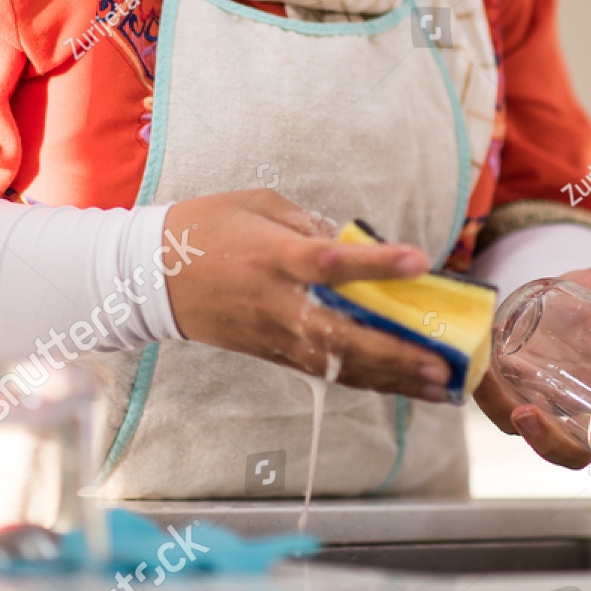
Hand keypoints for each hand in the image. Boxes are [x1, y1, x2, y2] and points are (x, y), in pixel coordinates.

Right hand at [162, 189, 453, 401]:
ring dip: (391, 377)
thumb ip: (310, 224)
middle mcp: (277, 303)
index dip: (375, 263)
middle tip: (441, 359)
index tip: (418, 260)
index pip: (330, 262)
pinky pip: (325, 371)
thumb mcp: (259, 205)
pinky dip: (366, 380)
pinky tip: (401, 385)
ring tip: (438, 384)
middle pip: (342, 334)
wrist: (150, 276)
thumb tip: (358, 243)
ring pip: (339, 364)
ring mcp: (274, 335)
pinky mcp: (272, 354)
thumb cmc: (206, 228)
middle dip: (394, 351)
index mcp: (273, 257)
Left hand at [473, 265, 590, 468]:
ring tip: (488, 377)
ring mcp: (543, 408)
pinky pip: (496, 404)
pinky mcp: (511, 395)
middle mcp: (580, 413)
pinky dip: (484, 390)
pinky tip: (476, 365)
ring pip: (524, 430)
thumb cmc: (588, 303)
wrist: (553, 296)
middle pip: (568, 450)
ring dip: (504, 412)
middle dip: (547, 442)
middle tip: (526, 413)